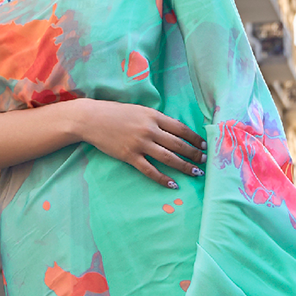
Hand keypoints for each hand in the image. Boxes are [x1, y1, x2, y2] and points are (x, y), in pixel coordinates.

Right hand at [79, 101, 205, 187]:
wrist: (91, 119)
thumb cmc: (115, 113)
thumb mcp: (139, 110)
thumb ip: (156, 120)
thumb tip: (174, 131)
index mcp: (153, 116)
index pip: (180, 128)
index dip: (195, 138)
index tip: (204, 145)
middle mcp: (149, 129)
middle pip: (178, 144)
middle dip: (194, 154)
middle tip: (204, 161)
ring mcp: (140, 144)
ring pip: (168, 158)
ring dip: (184, 166)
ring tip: (196, 172)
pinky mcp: (130, 156)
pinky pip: (150, 170)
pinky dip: (163, 178)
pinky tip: (173, 184)